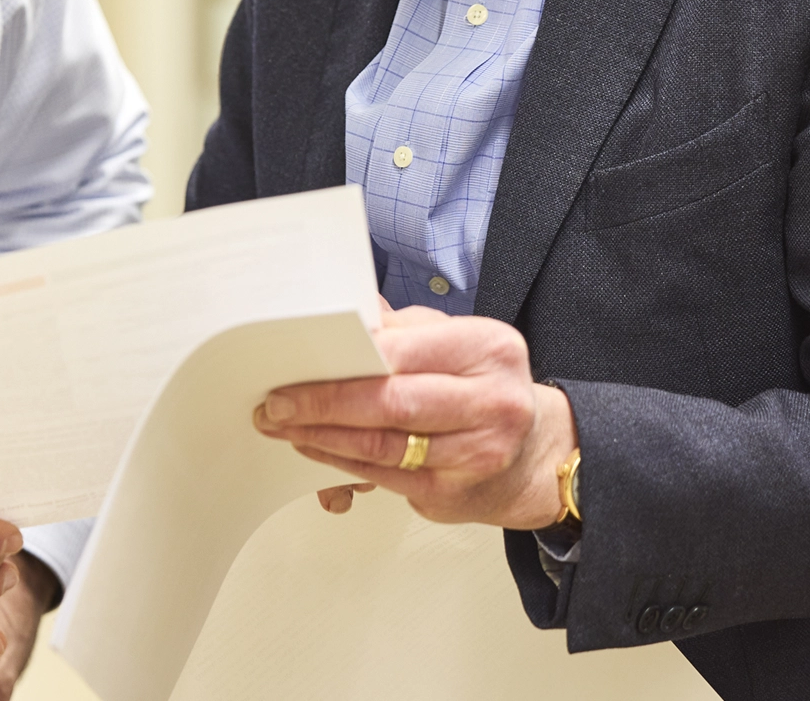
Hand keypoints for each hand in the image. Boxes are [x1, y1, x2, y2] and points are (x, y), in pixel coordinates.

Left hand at [254, 305, 574, 529]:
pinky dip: (342, 463)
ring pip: (382, 446)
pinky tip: (317, 449)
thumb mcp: (455, 341)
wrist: (532, 454)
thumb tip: (338, 316)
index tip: (295, 367)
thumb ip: (400, 329)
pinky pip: (385, 477)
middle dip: (323, 405)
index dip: (343, 362)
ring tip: (286, 426)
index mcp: (489, 347)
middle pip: (391, 403)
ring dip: (323, 438)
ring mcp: (477, 453)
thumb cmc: (484, 388)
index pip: (401, 351)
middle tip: (276, 404)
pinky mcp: (455, 493)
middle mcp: (492, 401)